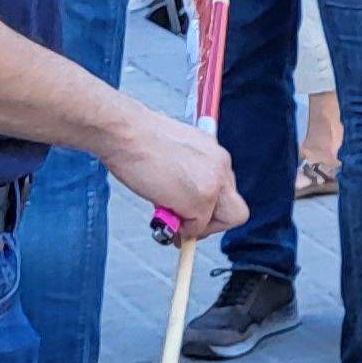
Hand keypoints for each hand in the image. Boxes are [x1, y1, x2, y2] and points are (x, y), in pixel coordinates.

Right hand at [102, 112, 246, 242]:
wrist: (126, 133)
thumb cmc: (139, 139)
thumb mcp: (175, 153)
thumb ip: (188, 174)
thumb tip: (183, 199)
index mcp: (214, 153)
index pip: (226, 190)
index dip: (211, 207)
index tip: (194, 213)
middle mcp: (221, 165)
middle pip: (235, 209)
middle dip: (212, 223)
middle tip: (188, 225)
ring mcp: (213, 183)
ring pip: (223, 221)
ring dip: (198, 227)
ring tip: (172, 219)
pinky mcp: (201, 199)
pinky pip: (197, 227)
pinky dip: (181, 230)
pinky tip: (164, 217)